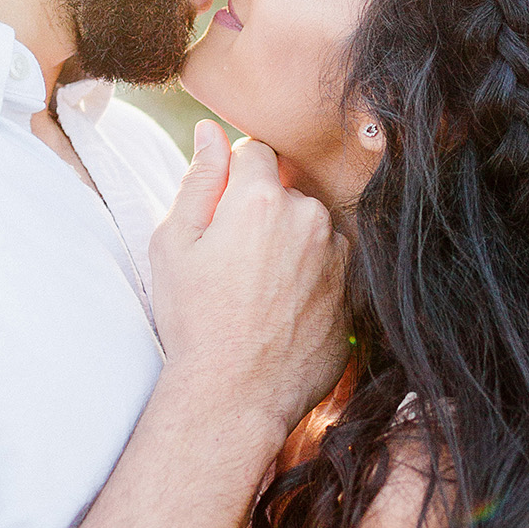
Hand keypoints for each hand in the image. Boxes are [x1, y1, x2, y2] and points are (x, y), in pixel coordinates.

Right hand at [150, 123, 348, 439]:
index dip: (233, 178)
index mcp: (261, 199)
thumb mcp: (174, 245)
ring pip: (312, 229)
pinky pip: (331, 268)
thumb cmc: (195, 320)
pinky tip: (282, 311)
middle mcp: (311, 218)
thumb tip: (211, 131)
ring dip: (292, 244)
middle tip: (233, 262)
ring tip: (259, 291)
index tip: (219, 215)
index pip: (255, 151)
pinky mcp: (354, 293)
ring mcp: (339, 257)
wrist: (236, 396)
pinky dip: (311, 279)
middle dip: (264, 211)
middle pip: (288, 191)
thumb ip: (198, 179)